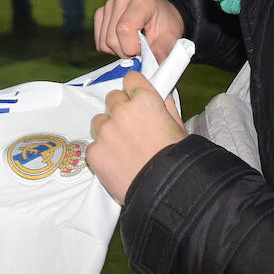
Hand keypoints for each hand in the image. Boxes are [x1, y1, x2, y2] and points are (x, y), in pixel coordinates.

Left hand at [86, 70, 186, 203]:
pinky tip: (118, 164)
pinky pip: (93, 146)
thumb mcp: (179, 126)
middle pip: (113, 98)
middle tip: (133, 128)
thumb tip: (160, 91)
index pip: (130, 78)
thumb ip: (165, 104)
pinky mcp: (94, 152)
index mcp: (145, 101)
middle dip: (121, 110)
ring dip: (109, 130)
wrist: (167, 194)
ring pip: (100, 121)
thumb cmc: (178, 161)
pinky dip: (103, 153)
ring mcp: (106, 132)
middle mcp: (122, 111)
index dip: (134, 89)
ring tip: (125, 149)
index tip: (135, 97)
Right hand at [93, 0, 184, 59]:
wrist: (161, 15)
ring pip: (104, 42)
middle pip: (112, 39)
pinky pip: (99, 42)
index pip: (124, 29)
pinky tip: (123, 42)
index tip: (145, 49)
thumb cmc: (166, 24)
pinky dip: (111, 48)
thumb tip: (151, 66)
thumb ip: (162, 51)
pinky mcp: (101, 13)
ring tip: (133, 44)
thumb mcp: (171, 38)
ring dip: (119, 51)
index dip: (133, 48)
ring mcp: (109, 5)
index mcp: (141, 1)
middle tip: (141, 48)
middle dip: (126, 52)